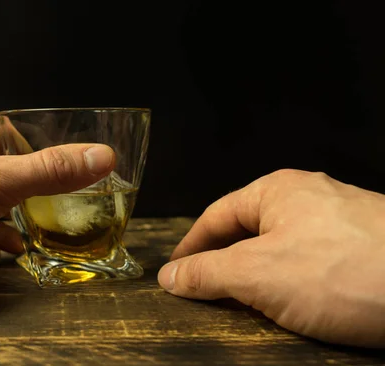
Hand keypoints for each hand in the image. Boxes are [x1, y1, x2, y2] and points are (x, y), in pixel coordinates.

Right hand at [158, 169, 384, 347]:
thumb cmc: (349, 272)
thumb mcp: (258, 275)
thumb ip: (207, 273)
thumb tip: (171, 277)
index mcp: (278, 191)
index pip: (216, 215)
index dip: (191, 247)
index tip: (175, 273)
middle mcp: (310, 199)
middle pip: (248, 231)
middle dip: (224, 263)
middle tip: (205, 293)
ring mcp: (341, 223)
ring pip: (281, 249)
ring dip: (258, 277)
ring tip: (246, 305)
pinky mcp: (364, 250)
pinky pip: (311, 264)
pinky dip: (292, 284)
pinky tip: (294, 307)